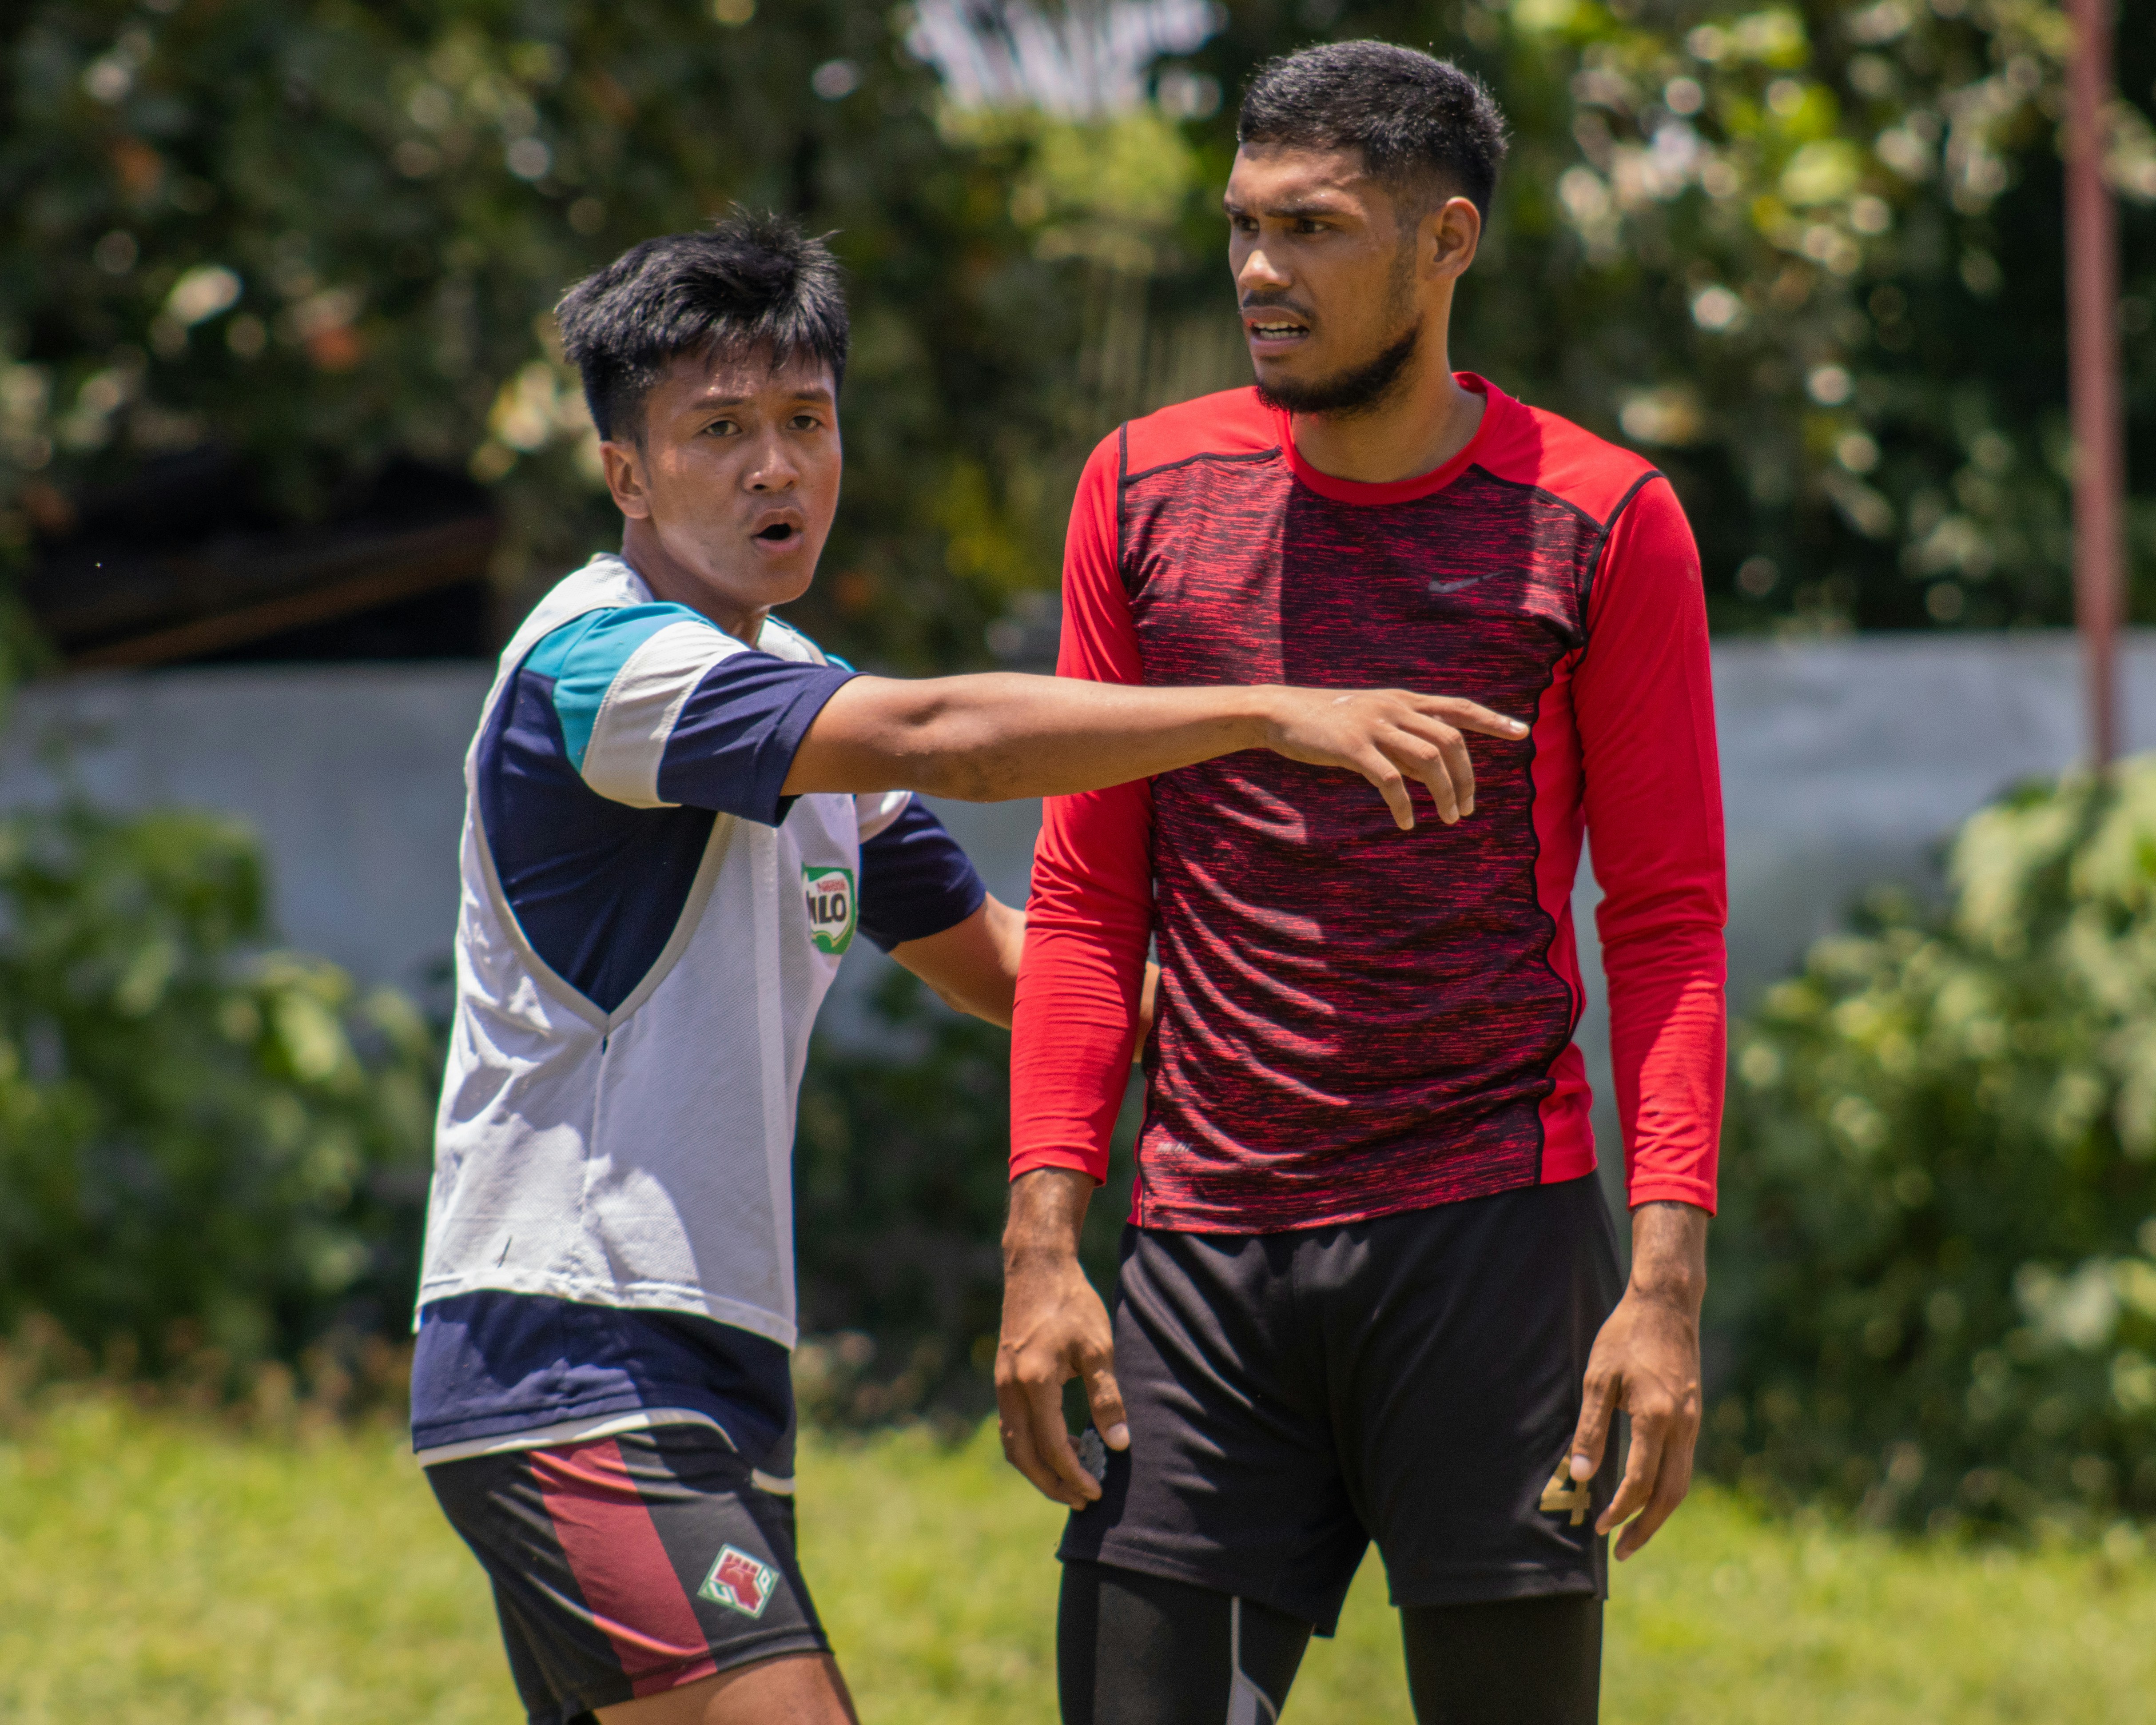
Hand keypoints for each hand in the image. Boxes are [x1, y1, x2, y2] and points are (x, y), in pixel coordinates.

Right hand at [996, 1169, 1124, 1509]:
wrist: (1037, 1267)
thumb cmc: (1072, 1304)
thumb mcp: (1098, 1348)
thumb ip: (1107, 1398)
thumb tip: (1119, 1445)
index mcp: (1034, 1383)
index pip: (1052, 1447)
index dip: (1073, 1475)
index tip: (1096, 1493)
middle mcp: (1010, 1388)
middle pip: (1024, 1456)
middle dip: (1052, 1484)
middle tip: (1082, 1501)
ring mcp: (1002, 1383)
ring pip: (1013, 1444)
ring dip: (1039, 1468)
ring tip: (1072, 1479)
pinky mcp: (1003, 1378)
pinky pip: (1012, 1426)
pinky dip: (1032, 1446)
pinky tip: (1061, 1443)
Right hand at [1259, 689, 1527, 829]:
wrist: (1281, 713)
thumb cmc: (1330, 723)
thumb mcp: (1375, 723)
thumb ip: (1406, 741)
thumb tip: (1436, 771)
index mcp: (1404, 700)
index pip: (1459, 707)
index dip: (1492, 720)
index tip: (1522, 732)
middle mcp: (1396, 708)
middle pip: (1451, 740)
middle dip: (1467, 778)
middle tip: (1468, 808)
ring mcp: (1375, 725)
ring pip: (1428, 759)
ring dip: (1445, 793)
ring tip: (1449, 818)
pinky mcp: (1353, 747)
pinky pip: (1390, 780)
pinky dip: (1404, 804)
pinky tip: (1407, 822)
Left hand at [1566, 1201, 1707, 1559]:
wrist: (1667, 1305)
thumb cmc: (1626, 1337)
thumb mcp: (1598, 1379)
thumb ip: (1590, 1430)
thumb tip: (1577, 1476)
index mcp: (1656, 1418)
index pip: (1640, 1481)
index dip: (1620, 1509)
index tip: (1600, 1527)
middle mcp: (1682, 1427)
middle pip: (1670, 1494)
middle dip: (1646, 1527)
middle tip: (1622, 1550)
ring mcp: (1693, 1423)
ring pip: (1682, 1482)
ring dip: (1659, 1512)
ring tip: (1634, 1531)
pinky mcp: (1693, 1416)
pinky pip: (1683, 1464)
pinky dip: (1667, 1488)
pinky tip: (1647, 1495)